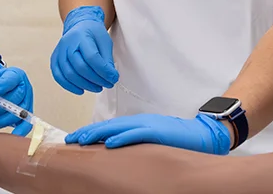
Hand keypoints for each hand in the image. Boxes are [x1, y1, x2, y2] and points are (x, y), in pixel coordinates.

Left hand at [0, 54, 33, 136]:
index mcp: (14, 75)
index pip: (10, 80)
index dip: (0, 87)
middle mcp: (23, 88)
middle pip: (15, 98)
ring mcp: (25, 102)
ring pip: (18, 114)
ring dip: (1, 121)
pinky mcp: (24, 116)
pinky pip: (25, 125)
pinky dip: (19, 132)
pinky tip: (9, 137)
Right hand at [50, 6, 118, 94]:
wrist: (80, 26)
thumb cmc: (92, 33)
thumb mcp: (105, 42)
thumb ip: (107, 59)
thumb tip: (110, 77)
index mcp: (81, 36)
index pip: (92, 57)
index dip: (104, 71)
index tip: (113, 78)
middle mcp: (67, 44)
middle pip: (80, 67)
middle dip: (96, 79)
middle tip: (108, 84)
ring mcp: (59, 52)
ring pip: (69, 74)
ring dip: (85, 85)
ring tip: (97, 87)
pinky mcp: (55, 60)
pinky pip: (59, 76)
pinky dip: (70, 86)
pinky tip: (81, 90)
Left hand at [64, 113, 231, 154]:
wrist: (202, 134)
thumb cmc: (178, 140)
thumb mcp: (152, 140)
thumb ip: (136, 141)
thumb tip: (117, 150)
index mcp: (137, 124)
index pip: (109, 127)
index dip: (91, 132)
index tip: (75, 138)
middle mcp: (139, 122)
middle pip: (108, 126)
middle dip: (88, 132)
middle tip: (70, 139)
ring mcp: (148, 125)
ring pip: (118, 128)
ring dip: (98, 134)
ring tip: (82, 140)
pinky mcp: (157, 131)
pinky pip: (136, 134)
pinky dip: (122, 138)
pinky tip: (109, 143)